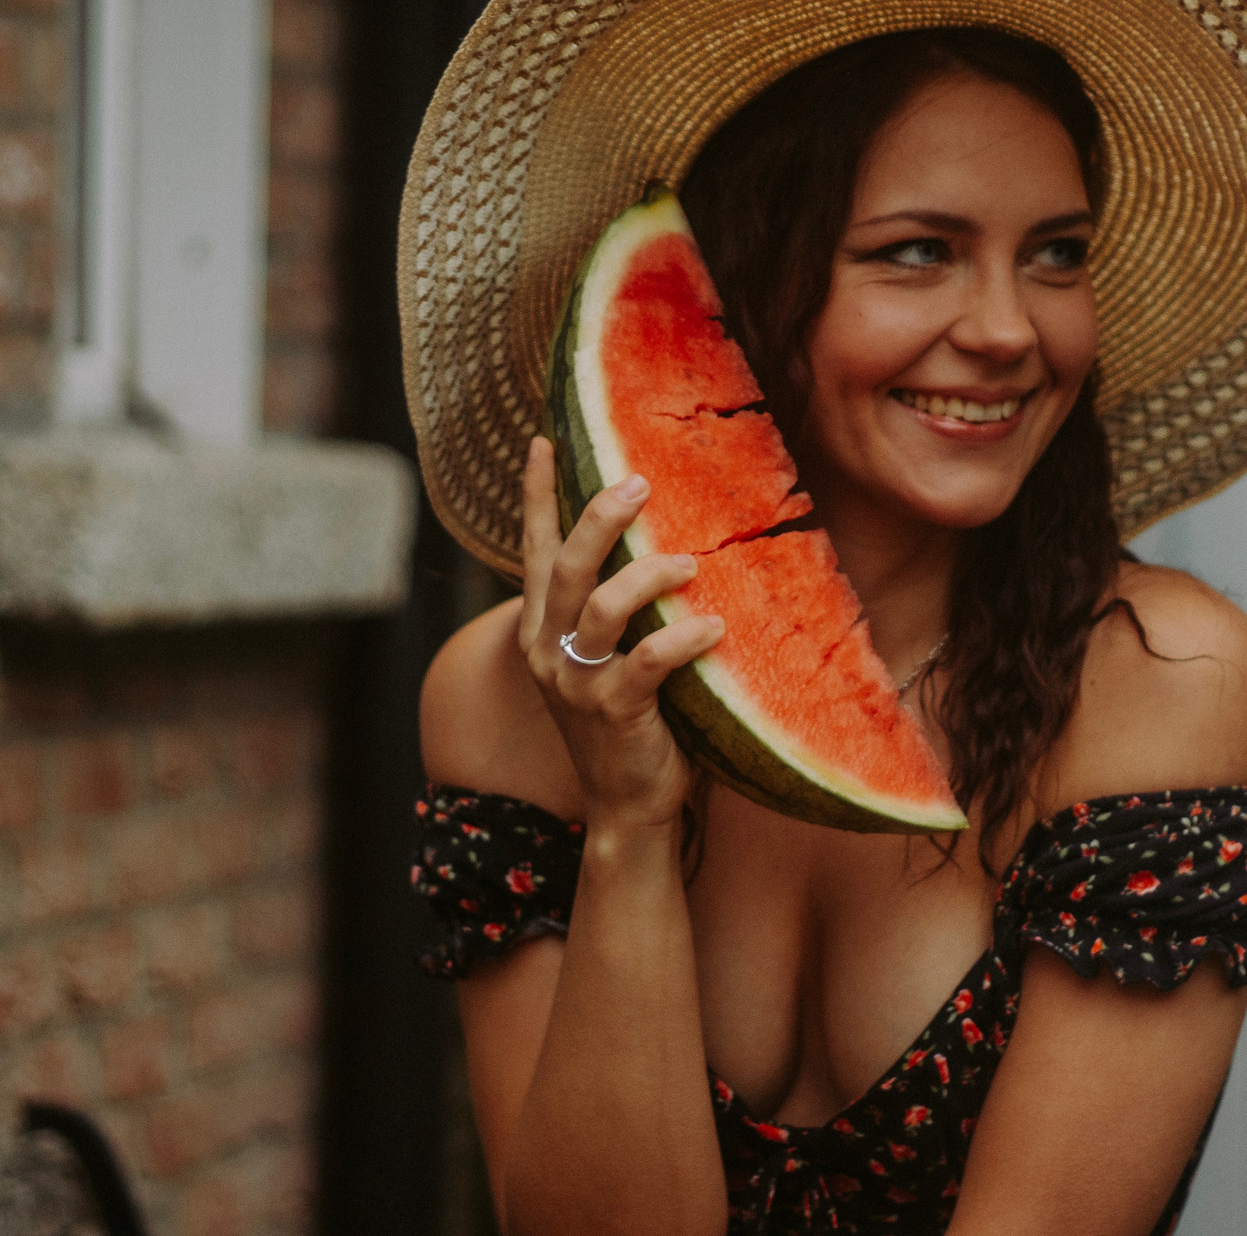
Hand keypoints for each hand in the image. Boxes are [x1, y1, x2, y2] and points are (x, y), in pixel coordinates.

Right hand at [517, 437, 724, 832]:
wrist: (628, 805)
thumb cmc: (631, 720)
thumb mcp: (610, 657)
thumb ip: (618, 608)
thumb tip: (666, 539)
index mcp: (543, 629)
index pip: (533, 550)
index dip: (538, 496)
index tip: (542, 441)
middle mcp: (549, 651)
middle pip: (565, 566)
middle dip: (600, 518)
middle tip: (639, 484)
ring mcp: (576, 683)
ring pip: (600, 606)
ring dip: (649, 575)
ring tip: (689, 563)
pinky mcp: (613, 711)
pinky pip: (648, 661)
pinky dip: (683, 638)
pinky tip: (713, 629)